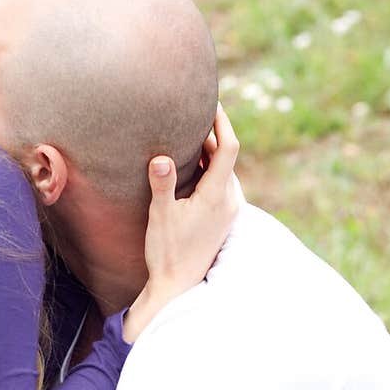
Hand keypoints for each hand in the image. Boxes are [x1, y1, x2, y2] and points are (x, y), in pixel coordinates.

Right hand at [124, 105, 239, 342]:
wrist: (176, 287)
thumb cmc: (167, 253)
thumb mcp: (160, 216)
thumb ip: (162, 185)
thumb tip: (161, 158)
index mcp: (217, 196)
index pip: (228, 147)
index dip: (222, 122)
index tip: (212, 103)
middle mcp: (229, 201)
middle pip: (227, 156)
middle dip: (212, 135)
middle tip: (191, 118)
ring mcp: (229, 212)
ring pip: (225, 171)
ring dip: (210, 154)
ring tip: (189, 140)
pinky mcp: (223, 220)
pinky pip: (221, 185)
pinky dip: (210, 171)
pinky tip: (192, 172)